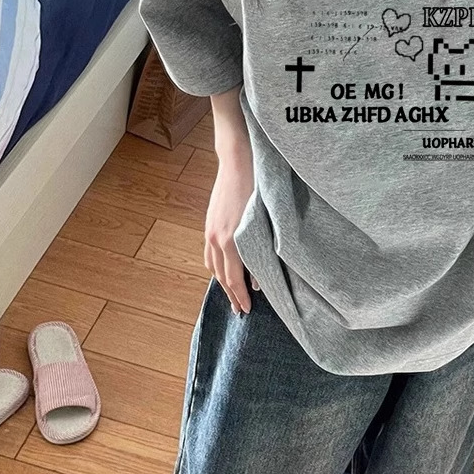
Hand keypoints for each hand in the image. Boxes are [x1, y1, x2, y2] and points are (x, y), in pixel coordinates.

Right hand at [204, 141, 259, 312]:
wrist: (237, 163)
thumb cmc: (256, 188)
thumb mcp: (264, 221)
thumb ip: (262, 249)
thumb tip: (261, 276)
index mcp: (231, 240)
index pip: (235, 279)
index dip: (241, 296)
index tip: (247, 309)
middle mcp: (217, 239)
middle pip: (222, 276)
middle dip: (231, 295)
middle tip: (239, 310)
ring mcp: (210, 232)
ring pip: (212, 266)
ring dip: (222, 283)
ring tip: (230, 295)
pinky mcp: (209, 225)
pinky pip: (209, 254)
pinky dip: (215, 267)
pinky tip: (221, 271)